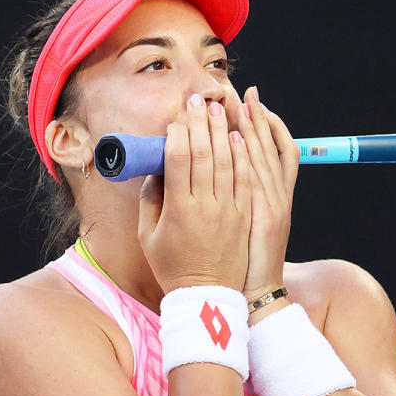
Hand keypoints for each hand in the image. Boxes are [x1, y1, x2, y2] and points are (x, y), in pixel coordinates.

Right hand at [137, 93, 251, 292]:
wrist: (208, 295)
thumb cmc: (173, 265)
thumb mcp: (148, 234)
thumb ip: (150, 199)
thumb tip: (156, 167)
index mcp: (177, 209)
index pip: (178, 160)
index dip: (179, 133)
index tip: (178, 116)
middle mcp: (205, 206)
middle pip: (205, 154)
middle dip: (202, 123)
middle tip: (201, 100)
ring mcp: (229, 210)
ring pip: (229, 162)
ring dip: (225, 132)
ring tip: (221, 109)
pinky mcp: (246, 216)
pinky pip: (246, 180)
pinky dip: (244, 157)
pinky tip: (240, 138)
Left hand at [235, 85, 299, 299]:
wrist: (254, 291)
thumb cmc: (248, 259)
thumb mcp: (256, 222)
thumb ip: (246, 195)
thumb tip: (230, 167)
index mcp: (277, 196)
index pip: (280, 150)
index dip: (270, 125)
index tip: (256, 103)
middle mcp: (278, 197)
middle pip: (272, 147)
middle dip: (260, 117)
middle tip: (248, 91)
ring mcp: (271, 207)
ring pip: (263, 159)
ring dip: (252, 130)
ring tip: (242, 104)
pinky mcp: (261, 219)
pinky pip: (252, 181)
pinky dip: (247, 158)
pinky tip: (235, 138)